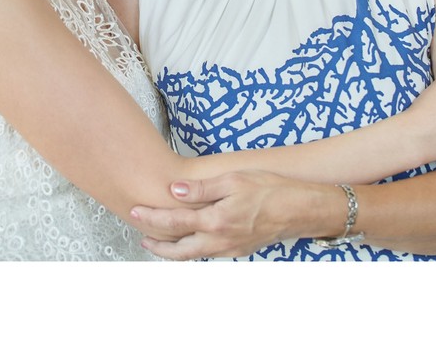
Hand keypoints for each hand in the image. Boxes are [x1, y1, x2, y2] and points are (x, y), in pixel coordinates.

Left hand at [129, 171, 313, 259]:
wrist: (301, 209)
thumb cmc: (270, 189)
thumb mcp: (234, 180)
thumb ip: (202, 188)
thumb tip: (174, 190)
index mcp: (216, 220)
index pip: (174, 222)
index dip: (151, 218)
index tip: (134, 211)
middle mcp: (220, 240)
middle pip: (178, 250)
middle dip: (156, 244)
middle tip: (140, 234)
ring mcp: (230, 248)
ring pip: (192, 256)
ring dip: (172, 250)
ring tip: (157, 241)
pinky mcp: (238, 250)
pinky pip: (208, 254)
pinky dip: (191, 250)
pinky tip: (189, 240)